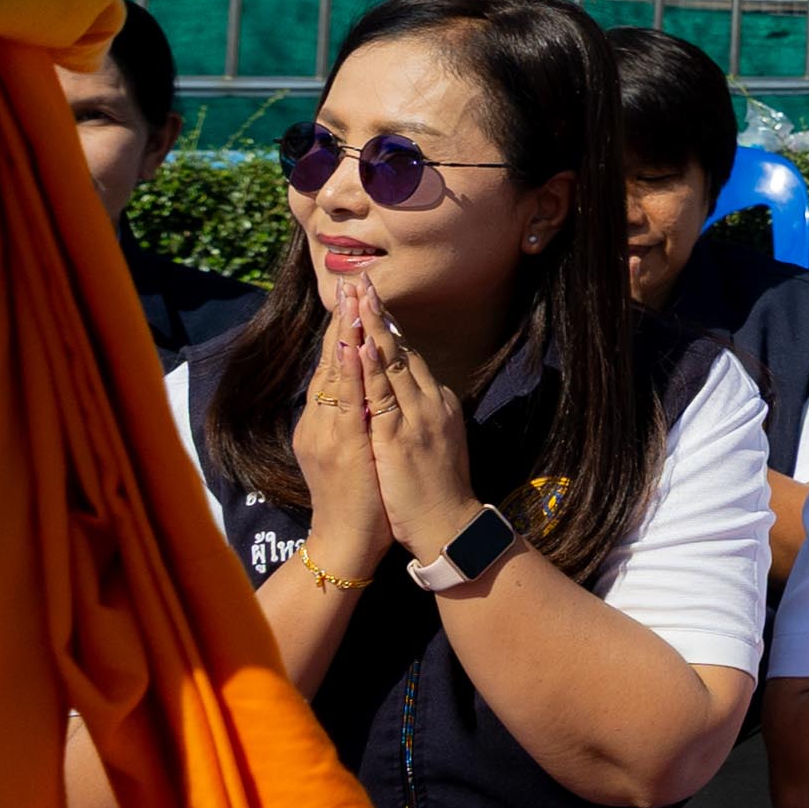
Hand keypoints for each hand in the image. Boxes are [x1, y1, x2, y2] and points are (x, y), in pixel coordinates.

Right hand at [289, 302, 386, 562]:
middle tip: (350, 280)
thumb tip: (367, 391)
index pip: (334, 365)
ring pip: (335, 373)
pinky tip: (349, 345)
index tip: (353, 296)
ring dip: (343, 333)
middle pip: (331, 360)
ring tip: (350, 298)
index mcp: (325, 420)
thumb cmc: (359, 499)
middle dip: (342, 319)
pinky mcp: (342, 446)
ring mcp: (328, 431)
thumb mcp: (354, 449)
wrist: (348, 540)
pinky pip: (345, 401)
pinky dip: (347, 371)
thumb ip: (356, 418)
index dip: (343, 329)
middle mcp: (321, 420)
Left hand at [344, 278, 482, 561]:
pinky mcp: (399, 436)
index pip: (408, 356)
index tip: (373, 299)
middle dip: (379, 314)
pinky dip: (372, 366)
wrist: (449, 526)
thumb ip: (423, 414)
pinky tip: (363, 342)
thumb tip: (409, 394)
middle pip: (401, 349)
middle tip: (364, 281)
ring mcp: (417, 417)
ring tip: (359, 296)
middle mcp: (430, 402)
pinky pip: (383, 394)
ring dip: (373, 327)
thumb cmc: (439, 489)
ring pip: (392, 362)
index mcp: (437, 403)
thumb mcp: (436, 441)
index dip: (388, 326)